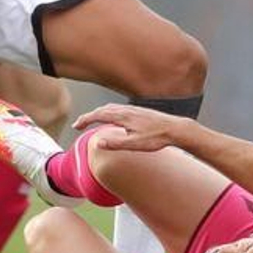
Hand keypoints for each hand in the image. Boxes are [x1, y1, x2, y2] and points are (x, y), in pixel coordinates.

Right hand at [72, 104, 188, 152]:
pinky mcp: (140, 112)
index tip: (76, 126)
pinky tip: (113, 119)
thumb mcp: (135, 144)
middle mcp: (127, 110)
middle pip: (102, 110)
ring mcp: (134, 109)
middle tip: (79, 125)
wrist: (176, 129)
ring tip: (91, 120)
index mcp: (124, 116)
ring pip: (111, 108)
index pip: (99, 115)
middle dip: (89, 116)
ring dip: (98, 113)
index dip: (85, 120)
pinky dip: (109, 112)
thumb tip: (97, 142)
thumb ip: (116, 143)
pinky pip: (119, 109)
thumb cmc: (157, 137)